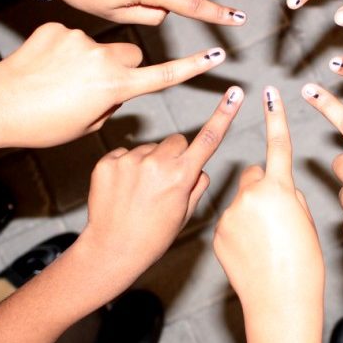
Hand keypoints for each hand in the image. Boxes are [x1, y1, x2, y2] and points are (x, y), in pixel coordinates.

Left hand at [0, 22, 229, 146]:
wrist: (0, 104)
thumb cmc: (44, 124)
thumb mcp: (88, 124)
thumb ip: (112, 102)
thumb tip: (118, 86)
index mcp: (115, 86)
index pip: (163, 75)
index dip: (192, 67)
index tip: (216, 55)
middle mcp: (104, 58)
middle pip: (131, 54)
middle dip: (120, 66)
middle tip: (92, 87)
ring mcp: (81, 39)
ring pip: (99, 46)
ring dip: (87, 60)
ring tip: (58, 80)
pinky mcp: (58, 28)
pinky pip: (72, 36)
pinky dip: (63, 49)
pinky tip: (44, 67)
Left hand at [79, 86, 243, 288]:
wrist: (112, 249)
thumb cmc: (152, 237)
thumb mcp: (184, 214)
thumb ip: (197, 184)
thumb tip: (201, 166)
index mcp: (181, 176)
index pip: (208, 138)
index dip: (224, 114)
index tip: (234, 93)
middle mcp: (157, 163)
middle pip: (176, 141)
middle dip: (175, 155)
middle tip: (164, 183)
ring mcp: (130, 160)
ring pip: (149, 148)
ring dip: (148, 163)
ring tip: (138, 192)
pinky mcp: (107, 161)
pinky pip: (124, 153)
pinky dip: (126, 167)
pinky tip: (122, 189)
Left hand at [213, 86, 323, 312]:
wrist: (280, 302)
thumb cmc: (303, 265)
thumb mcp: (305, 222)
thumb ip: (289, 196)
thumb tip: (276, 187)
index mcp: (278, 188)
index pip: (278, 145)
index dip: (275, 117)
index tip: (267, 92)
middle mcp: (249, 194)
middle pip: (252, 176)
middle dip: (260, 188)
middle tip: (275, 219)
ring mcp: (228, 213)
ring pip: (238, 201)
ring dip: (248, 213)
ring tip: (263, 245)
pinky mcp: (215, 232)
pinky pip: (227, 222)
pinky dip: (237, 232)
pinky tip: (250, 254)